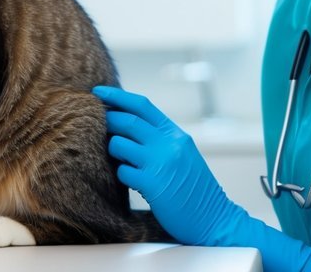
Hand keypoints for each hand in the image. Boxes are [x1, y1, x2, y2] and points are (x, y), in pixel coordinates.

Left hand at [95, 87, 310, 271]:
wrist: (215, 218)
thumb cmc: (194, 187)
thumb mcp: (182, 152)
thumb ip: (159, 136)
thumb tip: (124, 122)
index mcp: (176, 134)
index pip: (142, 105)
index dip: (117, 95)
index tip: (98, 91)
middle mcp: (168, 144)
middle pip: (126, 121)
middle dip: (107, 121)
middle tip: (96, 126)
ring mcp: (160, 163)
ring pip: (118, 144)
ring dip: (113, 151)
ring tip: (121, 160)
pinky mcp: (152, 185)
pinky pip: (122, 171)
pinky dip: (122, 174)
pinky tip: (133, 181)